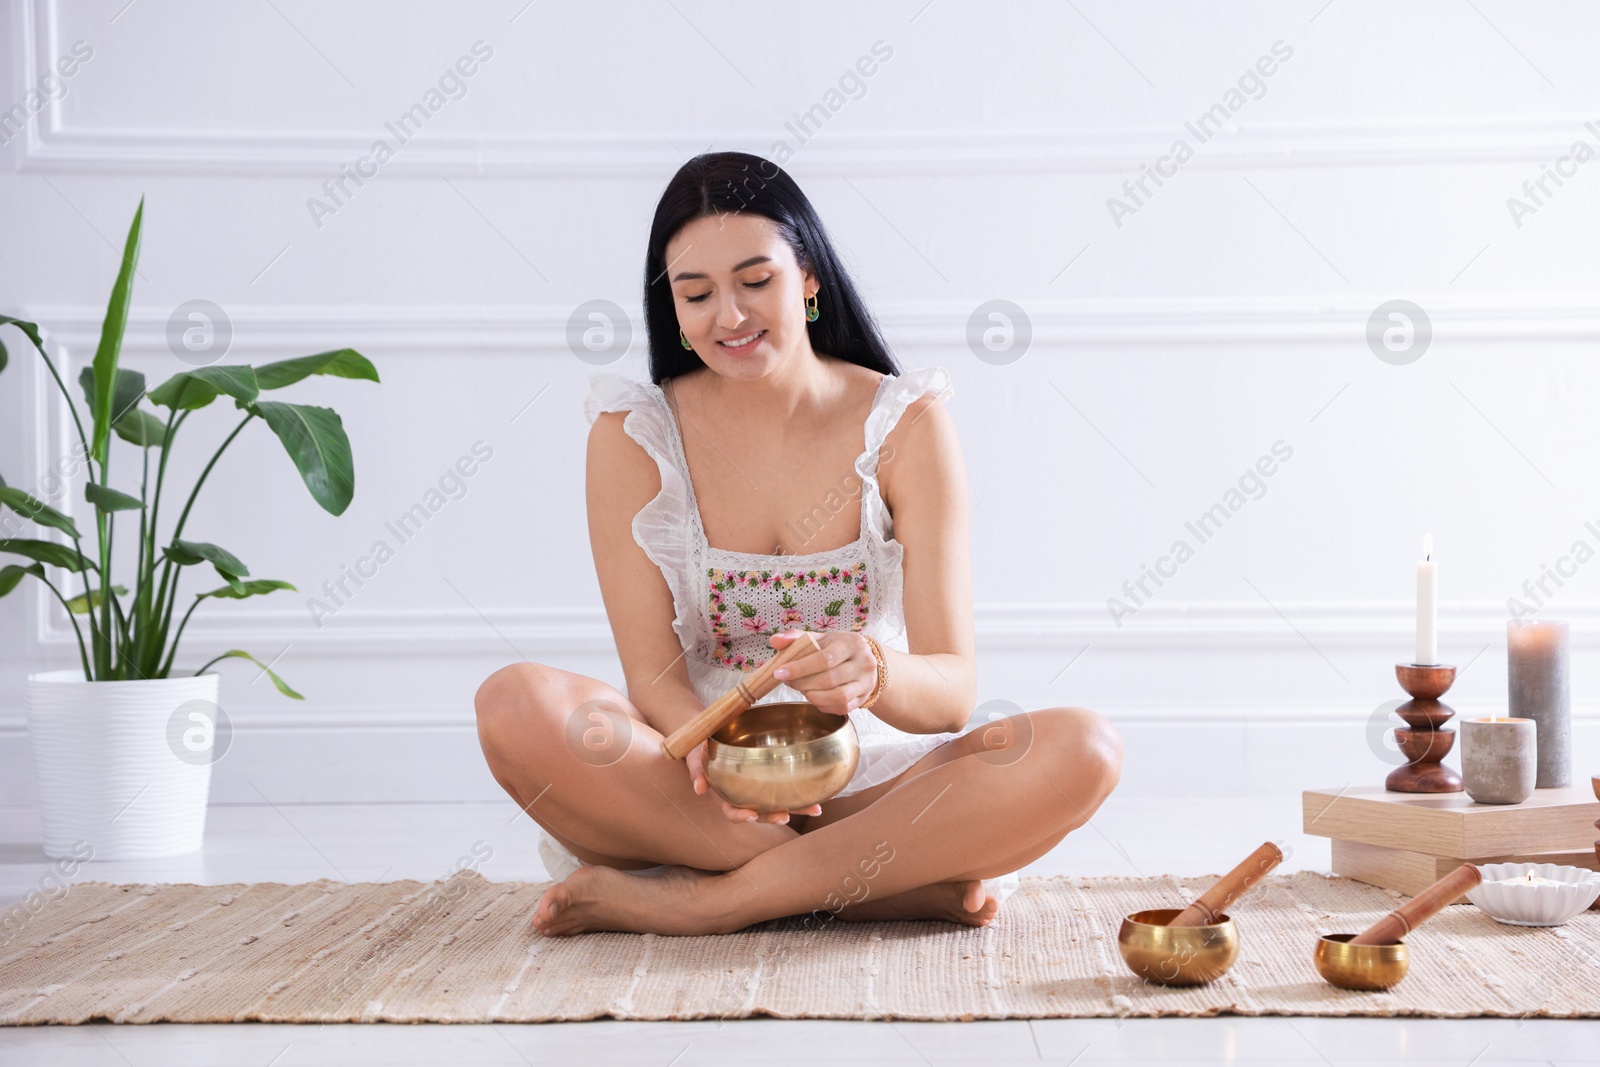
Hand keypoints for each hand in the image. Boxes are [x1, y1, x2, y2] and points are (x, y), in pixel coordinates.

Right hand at [685, 740, 821, 824]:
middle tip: (786, 816)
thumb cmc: (702, 744)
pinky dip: (801, 792)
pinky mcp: (770, 777)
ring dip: (795, 808)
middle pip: (759, 812)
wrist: (712, 731)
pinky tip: (818, 793)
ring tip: (814, 809)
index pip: (731, 811)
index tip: (751, 816)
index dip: (740, 816)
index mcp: (724, 794)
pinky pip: (785, 787)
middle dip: (773, 816)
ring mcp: (757, 788)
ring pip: (776, 802)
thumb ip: (696, 770)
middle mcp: (742, 795)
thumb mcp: (695, 755)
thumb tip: (699, 788)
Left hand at [767, 628, 877, 716]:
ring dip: (814, 697)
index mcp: (851, 643)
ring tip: (803, 690)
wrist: (866, 661)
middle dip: (803, 683)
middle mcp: (863, 663)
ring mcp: (866, 682)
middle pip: (830, 679)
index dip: (800, 668)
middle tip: (789, 682)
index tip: (779, 673)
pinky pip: (841, 707)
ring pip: (838, 696)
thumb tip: (775, 640)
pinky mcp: (864, 698)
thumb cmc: (837, 649)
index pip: (824, 658)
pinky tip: (815, 697)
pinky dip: (823, 705)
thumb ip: (796, 638)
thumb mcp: (820, 638)